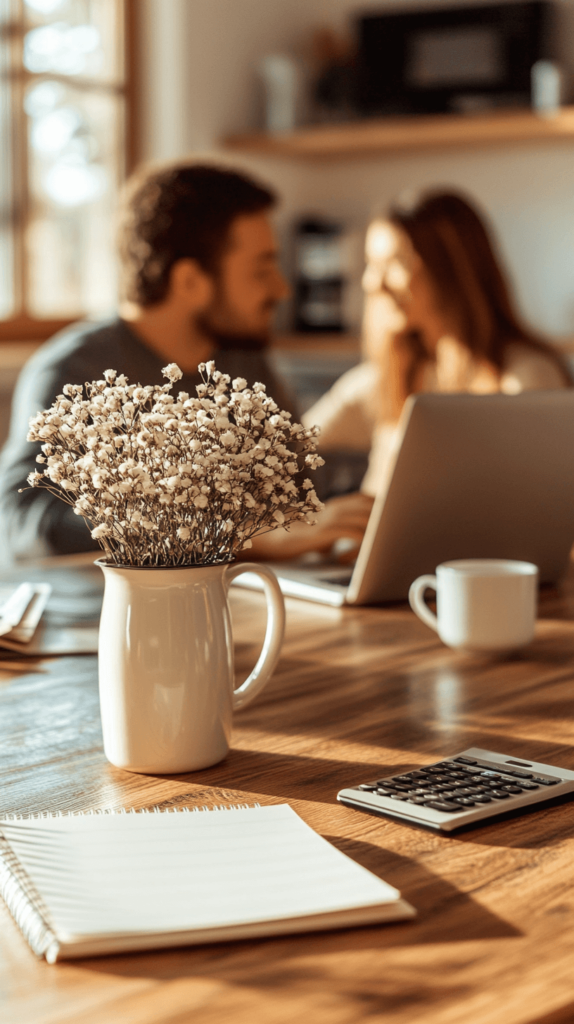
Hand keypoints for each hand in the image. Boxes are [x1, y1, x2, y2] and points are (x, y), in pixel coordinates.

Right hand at [241, 492, 374, 561]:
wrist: (268, 537)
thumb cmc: (295, 538)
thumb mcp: (321, 533)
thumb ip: (337, 533)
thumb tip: (352, 547)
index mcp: (337, 505)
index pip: (367, 500)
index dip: (382, 510)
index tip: (390, 523)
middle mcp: (336, 508)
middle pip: (372, 509)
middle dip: (384, 525)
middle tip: (386, 543)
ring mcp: (330, 518)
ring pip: (366, 522)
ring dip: (373, 539)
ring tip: (371, 556)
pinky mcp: (324, 531)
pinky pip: (354, 535)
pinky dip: (358, 548)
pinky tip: (344, 560)